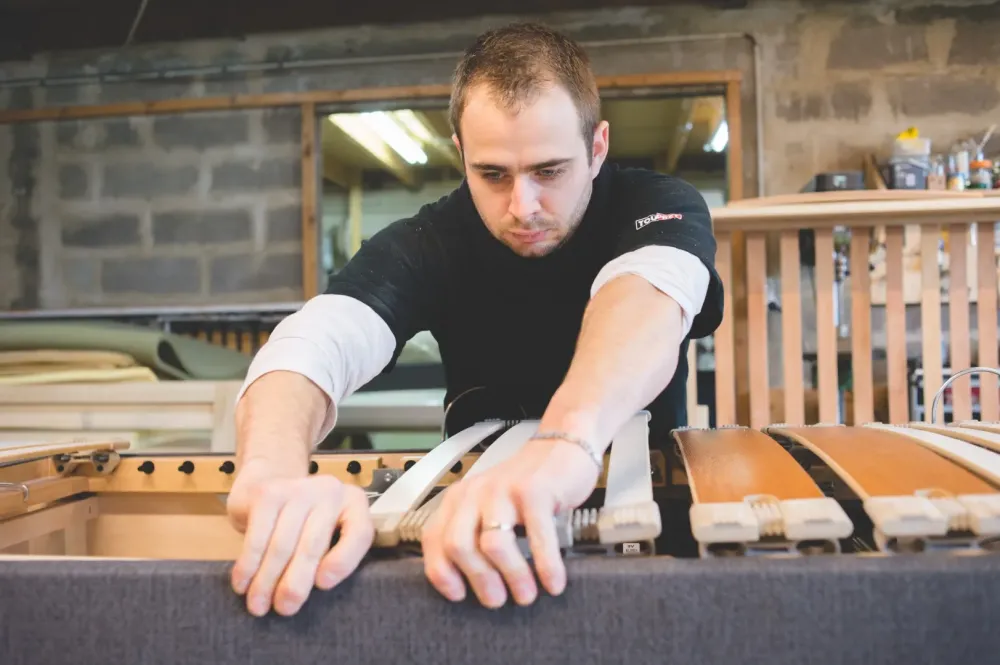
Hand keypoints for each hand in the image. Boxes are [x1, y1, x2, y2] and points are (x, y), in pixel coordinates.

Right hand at [225, 460, 373, 616]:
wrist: (272, 477)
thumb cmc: (306, 520)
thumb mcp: (329, 532)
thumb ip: (329, 556)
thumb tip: (304, 593)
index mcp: (354, 503)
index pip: (359, 533)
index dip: (343, 561)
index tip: (323, 586)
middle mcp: (330, 490)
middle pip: (314, 544)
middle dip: (295, 583)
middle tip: (284, 609)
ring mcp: (298, 488)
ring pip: (282, 545)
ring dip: (267, 581)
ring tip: (259, 605)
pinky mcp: (267, 493)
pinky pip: (257, 537)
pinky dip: (248, 565)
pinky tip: (242, 584)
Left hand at [420, 438, 600, 607]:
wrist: (560, 446)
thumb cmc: (525, 484)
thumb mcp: (489, 505)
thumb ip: (474, 533)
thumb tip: (473, 585)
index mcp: (459, 498)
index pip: (434, 539)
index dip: (442, 573)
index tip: (459, 596)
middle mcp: (475, 493)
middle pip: (459, 545)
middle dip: (478, 581)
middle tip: (497, 600)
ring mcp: (504, 491)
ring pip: (493, 545)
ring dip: (512, 577)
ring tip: (526, 595)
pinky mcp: (535, 492)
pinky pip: (537, 538)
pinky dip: (546, 566)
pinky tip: (553, 582)